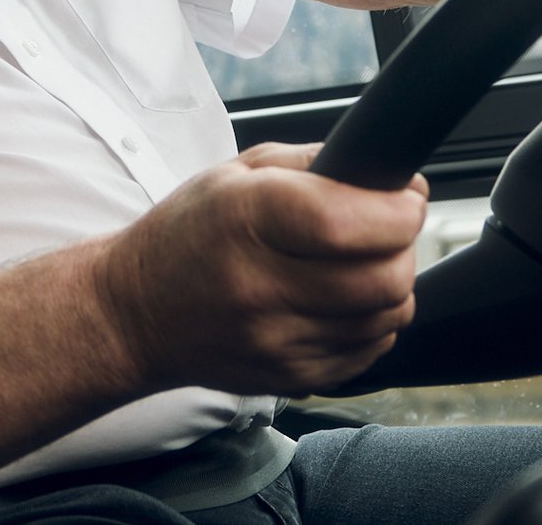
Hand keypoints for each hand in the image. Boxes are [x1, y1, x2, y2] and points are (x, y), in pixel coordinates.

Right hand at [92, 143, 426, 396]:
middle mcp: (260, 286)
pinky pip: (369, 353)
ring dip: (392, 286)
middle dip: (403, 246)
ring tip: (363, 265)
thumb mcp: (234, 173)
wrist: (135, 313)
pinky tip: (345, 302)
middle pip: (382, 277)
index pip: (350, 221)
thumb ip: (310, 163)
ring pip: (385, 317)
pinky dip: (373, 323)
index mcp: (246, 219)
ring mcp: (276, 341)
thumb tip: (385, 175)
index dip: (399, 209)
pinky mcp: (289, 378)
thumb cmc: (187, 235)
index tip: (406, 197)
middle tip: (388, 231)